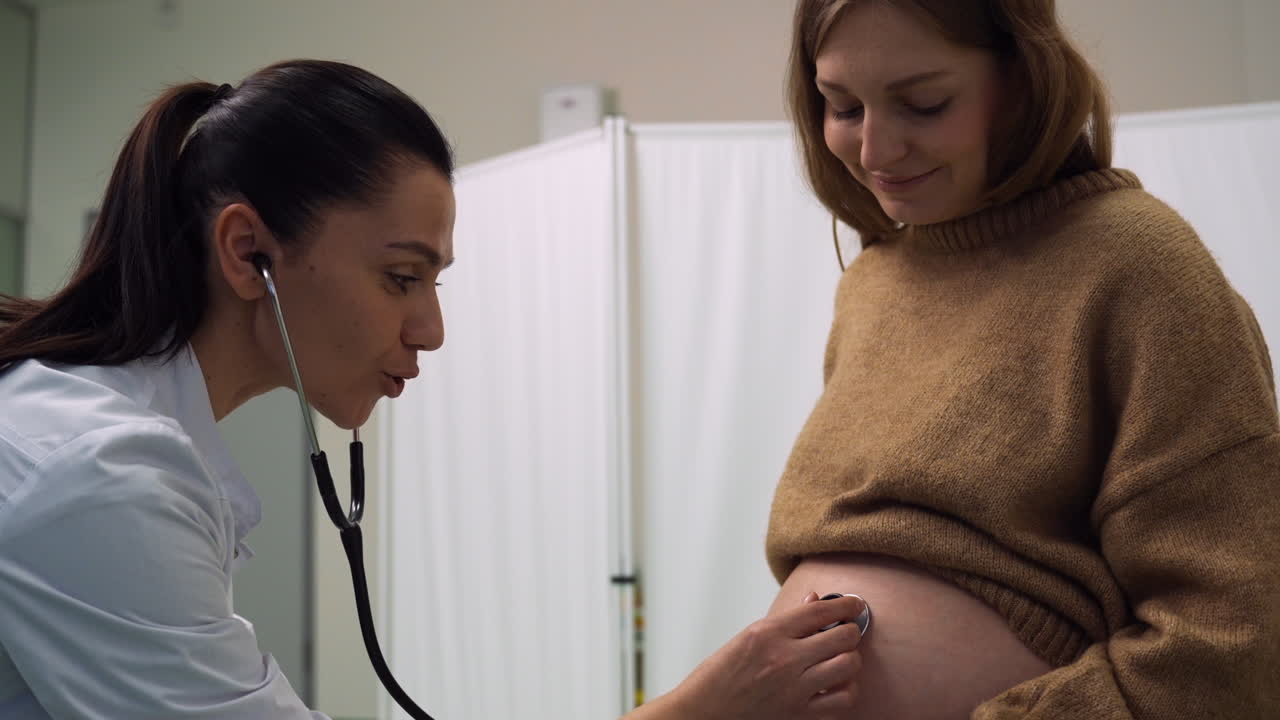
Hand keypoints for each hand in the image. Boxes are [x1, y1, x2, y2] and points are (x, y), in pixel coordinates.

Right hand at [663, 593, 865, 719]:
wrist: (702, 713)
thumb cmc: (718, 677)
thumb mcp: (747, 637)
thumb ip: (785, 621)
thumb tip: (813, 601)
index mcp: (768, 633)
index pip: (819, 611)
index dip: (845, 604)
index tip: (854, 603)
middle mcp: (784, 658)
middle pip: (842, 636)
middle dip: (850, 631)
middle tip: (846, 632)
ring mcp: (794, 688)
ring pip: (848, 665)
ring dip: (850, 659)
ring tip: (841, 659)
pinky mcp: (799, 714)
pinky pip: (842, 700)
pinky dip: (846, 690)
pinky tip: (836, 686)